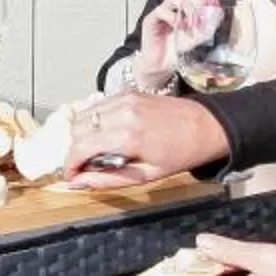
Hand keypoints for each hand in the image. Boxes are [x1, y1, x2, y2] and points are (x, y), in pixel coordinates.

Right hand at [63, 91, 226, 188]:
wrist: (206, 126)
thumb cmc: (181, 154)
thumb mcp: (145, 176)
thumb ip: (107, 179)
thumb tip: (78, 183)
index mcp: (126, 137)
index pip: (79, 148)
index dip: (69, 165)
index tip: (71, 175)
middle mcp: (121, 113)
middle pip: (76, 129)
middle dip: (75, 150)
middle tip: (87, 165)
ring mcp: (123, 99)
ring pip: (83, 115)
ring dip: (83, 134)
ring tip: (98, 150)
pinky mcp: (127, 92)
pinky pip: (97, 106)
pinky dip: (94, 121)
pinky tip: (107, 134)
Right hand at [132, 0, 219, 88]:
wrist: (163, 64)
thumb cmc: (179, 49)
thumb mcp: (200, 37)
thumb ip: (209, 25)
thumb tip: (215, 14)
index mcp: (188, 4)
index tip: (211, 4)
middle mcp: (175, 4)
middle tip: (201, 15)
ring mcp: (163, 9)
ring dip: (187, 8)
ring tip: (191, 24)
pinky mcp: (152, 18)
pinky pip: (162, 10)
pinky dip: (173, 18)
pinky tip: (178, 28)